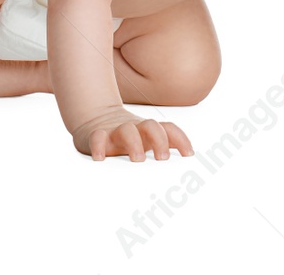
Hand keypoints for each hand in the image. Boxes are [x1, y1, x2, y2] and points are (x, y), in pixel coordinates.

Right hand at [71, 105, 192, 161]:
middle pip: (151, 126)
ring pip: (127, 130)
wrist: (94, 119)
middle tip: (162, 158)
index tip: (189, 155)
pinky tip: (101, 158)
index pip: (168, 130)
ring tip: (137, 159)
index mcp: (148, 131)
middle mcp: (135, 128)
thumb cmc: (126, 138)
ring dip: (134, 143)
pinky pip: (97, 137)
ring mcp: (115, 131)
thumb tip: (187, 164)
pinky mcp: (96, 135)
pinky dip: (99, 146)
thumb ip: (163, 150)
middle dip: (160, 141)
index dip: (180, 139)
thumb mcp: (145, 141)